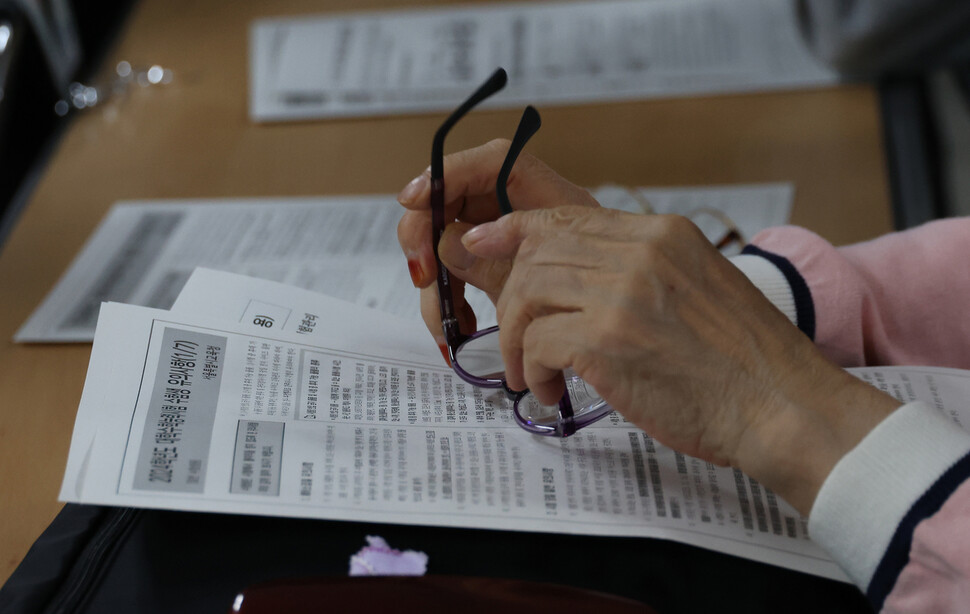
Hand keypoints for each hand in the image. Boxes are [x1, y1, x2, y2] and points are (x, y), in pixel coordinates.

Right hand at [396, 139, 598, 354]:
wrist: (612, 323)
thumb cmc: (590, 294)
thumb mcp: (539, 283)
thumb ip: (495, 262)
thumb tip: (445, 241)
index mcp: (537, 193)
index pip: (488, 162)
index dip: (446, 173)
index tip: (412, 199)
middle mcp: (510, 205)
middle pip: (449, 201)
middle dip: (425, 238)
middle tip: (423, 275)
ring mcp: (495, 232)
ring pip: (442, 242)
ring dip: (436, 286)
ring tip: (446, 327)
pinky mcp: (487, 261)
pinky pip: (453, 271)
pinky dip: (450, 300)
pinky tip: (457, 329)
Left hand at [461, 206, 898, 514]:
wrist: (784, 408)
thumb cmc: (742, 364)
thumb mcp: (695, 291)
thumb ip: (639, 273)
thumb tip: (577, 277)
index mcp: (663, 234)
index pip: (567, 217)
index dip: (515, 230)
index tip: (485, 243)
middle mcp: (642, 252)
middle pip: (538, 254)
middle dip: (513, 302)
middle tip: (517, 343)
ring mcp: (624, 293)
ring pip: (527, 293)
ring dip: (516, 339)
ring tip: (532, 373)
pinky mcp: (608, 339)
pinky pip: (536, 341)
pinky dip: (533, 370)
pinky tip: (553, 392)